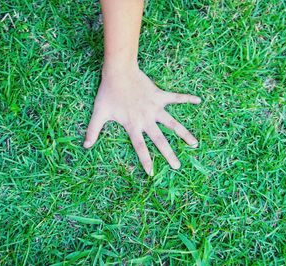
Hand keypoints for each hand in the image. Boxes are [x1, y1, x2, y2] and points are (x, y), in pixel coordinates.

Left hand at [83, 67, 200, 174]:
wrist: (119, 72)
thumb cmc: (108, 92)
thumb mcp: (99, 113)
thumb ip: (93, 130)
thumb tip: (85, 146)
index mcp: (133, 125)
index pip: (140, 147)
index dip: (145, 160)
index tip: (151, 173)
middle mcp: (146, 119)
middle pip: (159, 140)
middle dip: (168, 154)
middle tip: (177, 166)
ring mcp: (154, 107)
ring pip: (172, 123)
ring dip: (184, 133)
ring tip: (194, 144)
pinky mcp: (159, 95)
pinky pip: (176, 98)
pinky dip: (187, 98)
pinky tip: (199, 100)